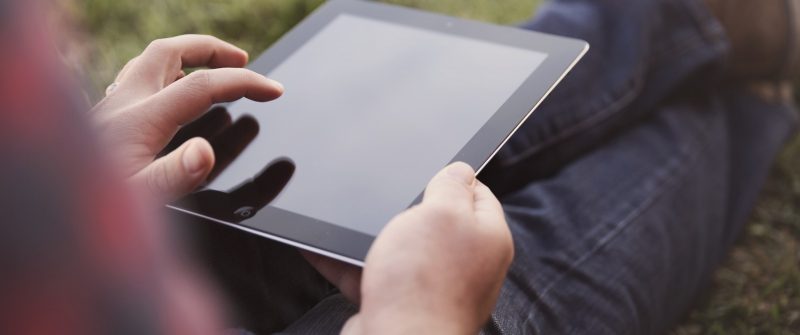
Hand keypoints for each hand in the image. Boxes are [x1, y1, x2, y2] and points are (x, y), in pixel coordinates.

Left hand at [90, 35, 283, 201]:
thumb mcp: (139, 199)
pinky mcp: (104, 118)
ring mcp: (111, 106)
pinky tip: (171, 95)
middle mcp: (123, 102)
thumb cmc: (87, 209)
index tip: (274, 90)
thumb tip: (205, 152)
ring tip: (214, 69)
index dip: (245, 84)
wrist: (44, 206)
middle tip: (243, 61)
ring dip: (188, 57)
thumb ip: (174, 175)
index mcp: (140, 118)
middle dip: (212, 50)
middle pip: (170, 52)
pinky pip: (139, 79)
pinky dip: (166, 75)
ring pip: (151, 61)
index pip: (203, 86)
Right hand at [306, 162, 513, 333]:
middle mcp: (464, 265)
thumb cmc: (425, 283)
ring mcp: (431, 287)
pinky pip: (370, 274)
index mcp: (486, 238)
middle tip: (385, 193)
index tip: (427, 167)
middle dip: (406, 206)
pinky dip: (345, 262)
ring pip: (399, 249)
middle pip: (435, 222)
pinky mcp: (398, 305)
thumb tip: (460, 169)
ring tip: (342, 218)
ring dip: (370, 235)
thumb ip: (452, 184)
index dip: (451, 176)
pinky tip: (319, 246)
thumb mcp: (442, 211)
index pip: (477, 193)